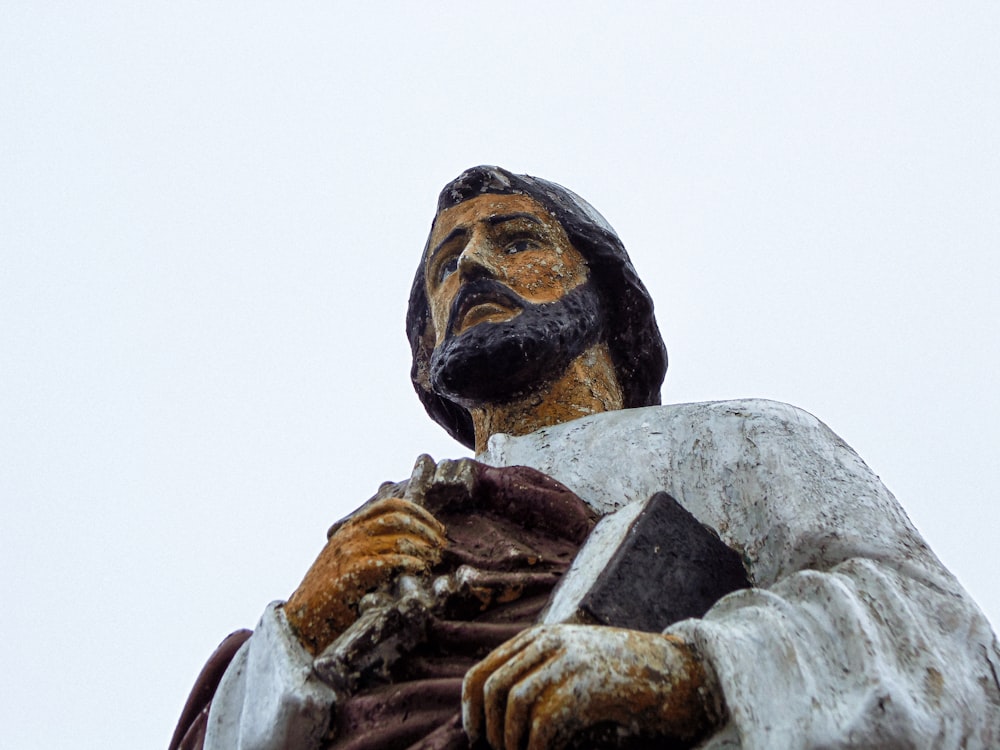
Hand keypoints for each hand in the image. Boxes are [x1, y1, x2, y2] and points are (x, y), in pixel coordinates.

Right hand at [285, 497, 446, 653]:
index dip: (419, 513)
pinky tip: (420, 571)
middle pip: (399, 518)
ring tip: (434, 560)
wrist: (300, 623)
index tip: (436, 528)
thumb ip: (370, 550)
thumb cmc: (329, 597)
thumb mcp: (347, 563)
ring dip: (423, 548)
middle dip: (426, 530)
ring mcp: (350, 552)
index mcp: (350, 529)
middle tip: (441, 547)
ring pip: (398, 537)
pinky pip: (390, 560)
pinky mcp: (351, 573)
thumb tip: (410, 545)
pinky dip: (410, 563)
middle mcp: (350, 535)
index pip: (390, 506)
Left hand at [462, 624, 719, 749]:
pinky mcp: (587, 686)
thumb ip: (540, 673)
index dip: (469, 709)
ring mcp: (569, 661)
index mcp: (540, 637)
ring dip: (511, 742)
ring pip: (513, 706)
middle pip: (491, 688)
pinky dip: (536, 749)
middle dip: (487, 729)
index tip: (473, 737)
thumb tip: (495, 712)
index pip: (481, 671)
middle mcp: (549, 643)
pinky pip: (543, 725)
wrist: (677, 672)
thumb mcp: (574, 663)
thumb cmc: (623, 676)